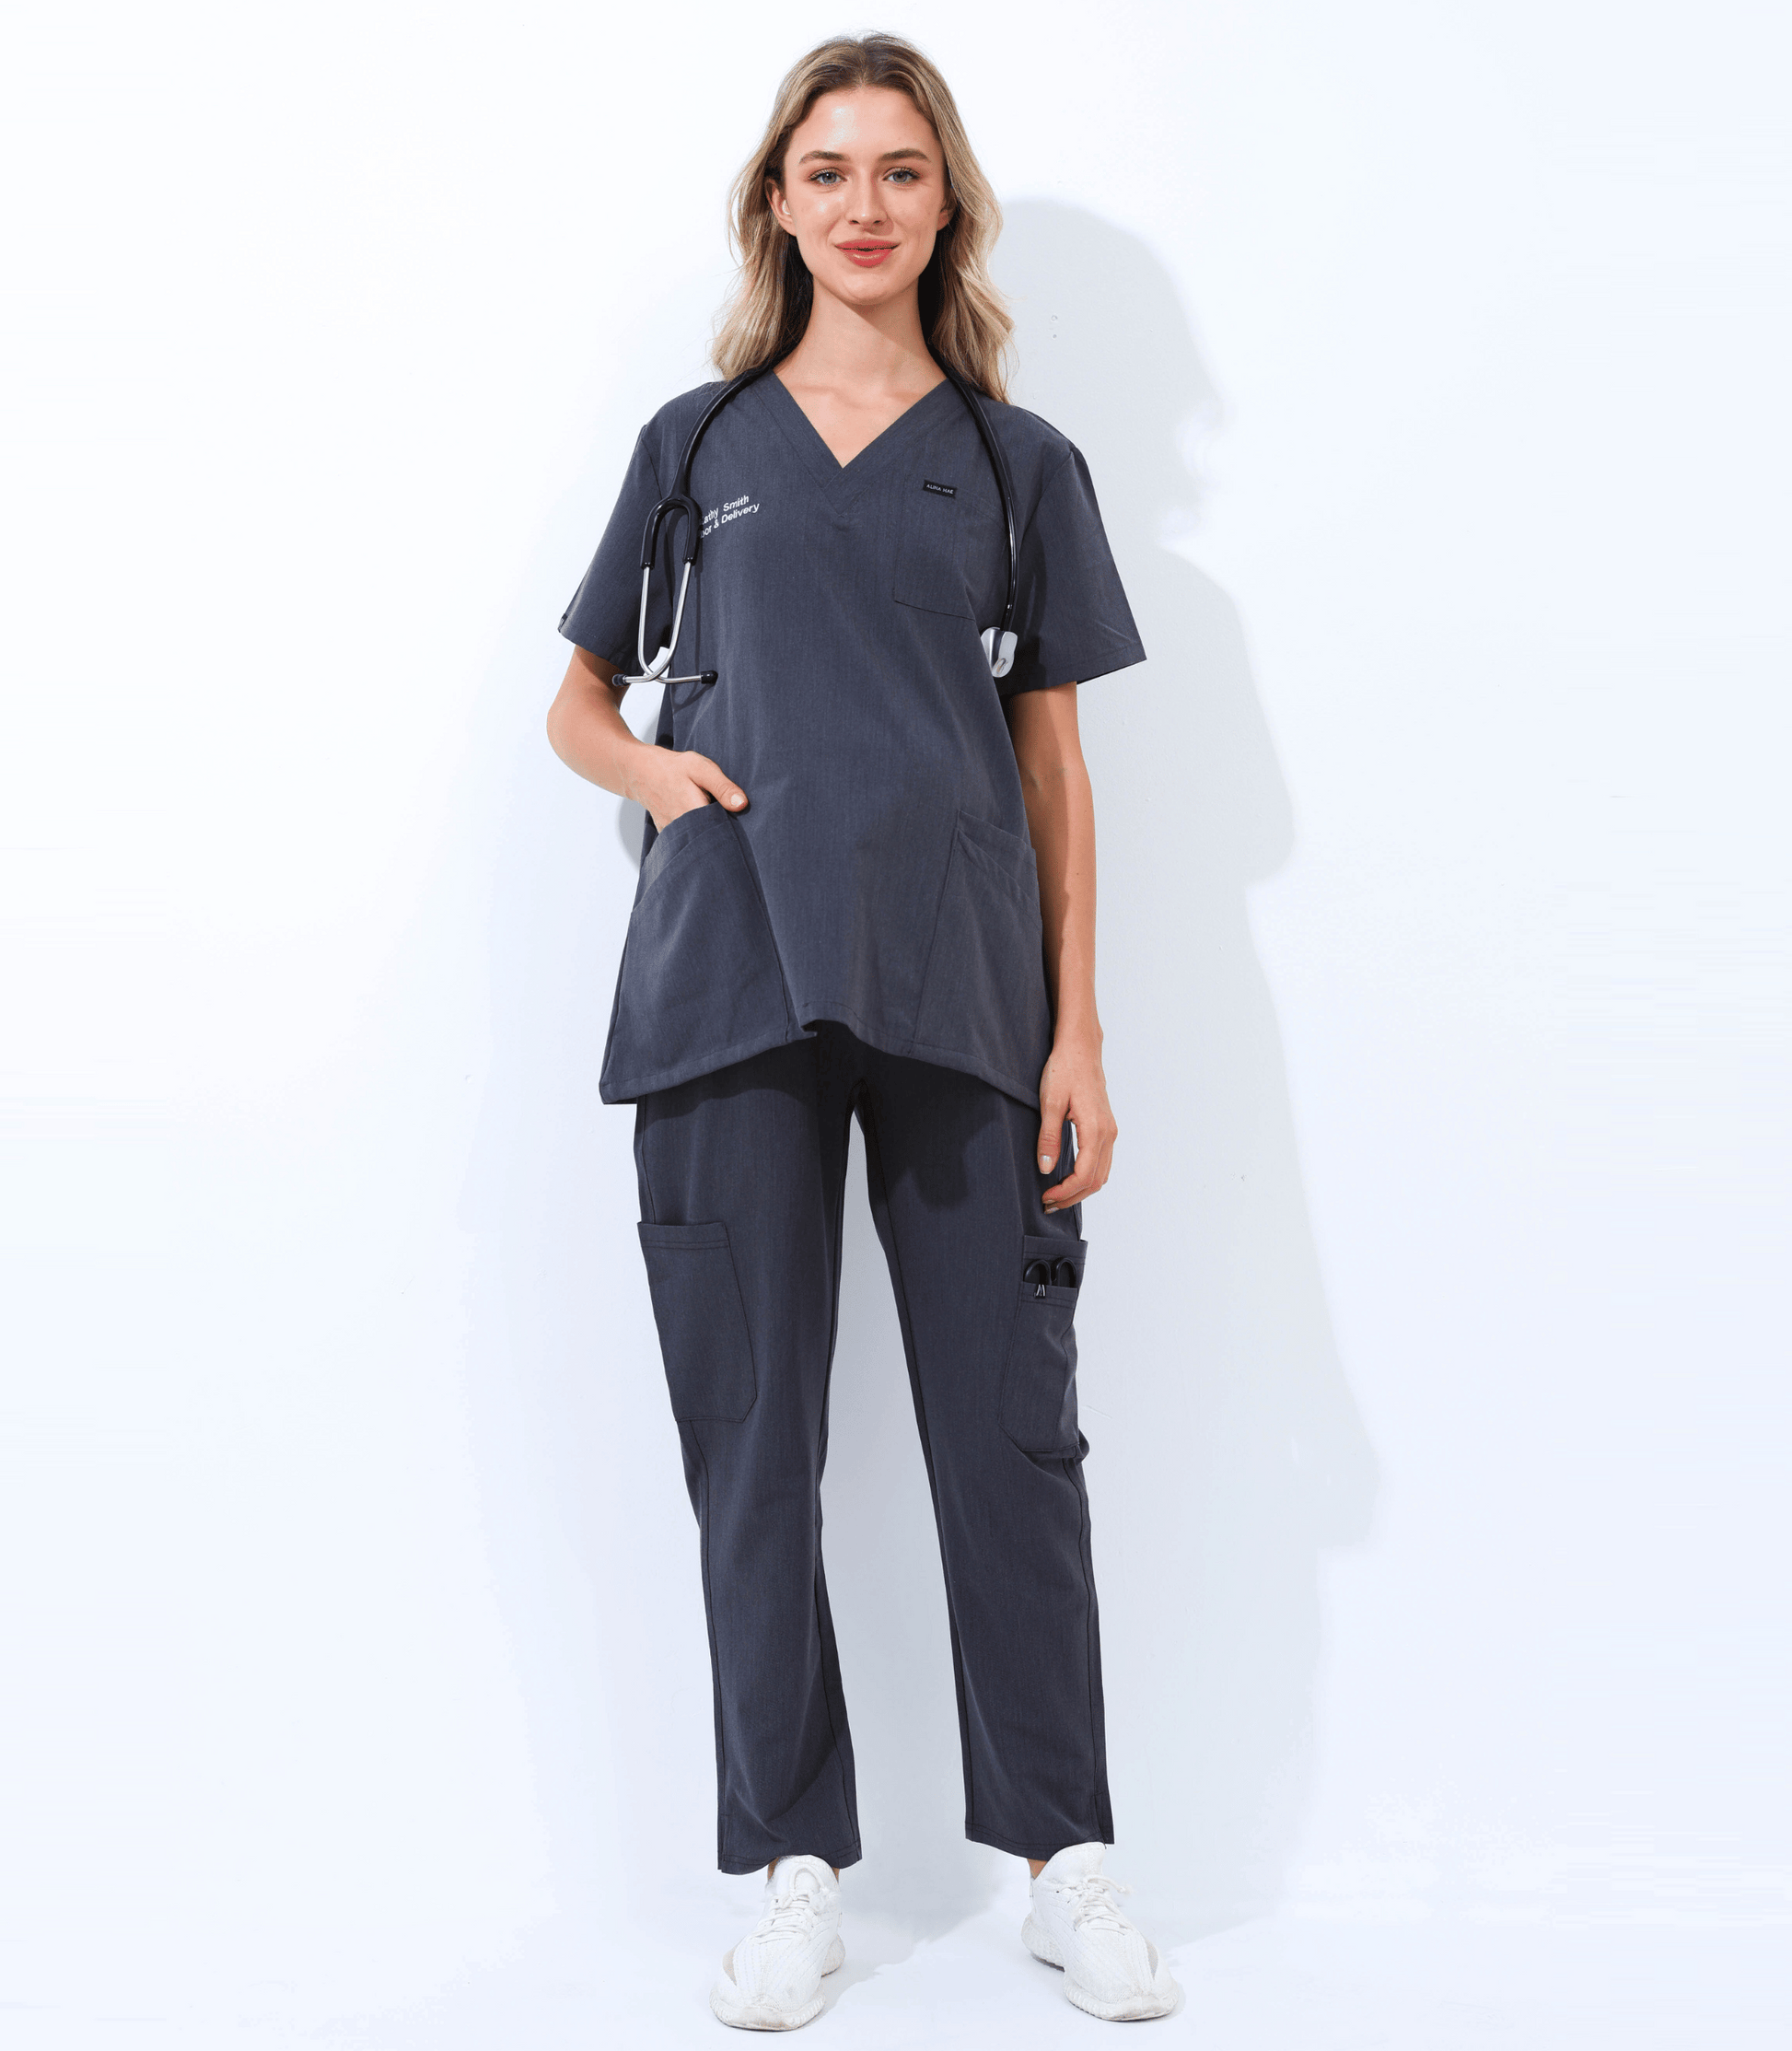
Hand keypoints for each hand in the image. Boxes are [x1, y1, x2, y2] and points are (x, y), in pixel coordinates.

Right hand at [629, 745, 747, 832]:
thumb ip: (722, 787)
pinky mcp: (667, 834)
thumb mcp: (701, 769)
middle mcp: (682, 828)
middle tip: (725, 819)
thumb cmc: (673, 768)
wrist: (641, 772)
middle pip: (710, 841)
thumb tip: (742, 804)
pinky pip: (685, 840)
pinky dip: (695, 835)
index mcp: (693, 812)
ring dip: (708, 835)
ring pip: (697, 842)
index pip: (721, 833)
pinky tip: (699, 823)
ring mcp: (672, 833)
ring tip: (712, 821)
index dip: (733, 831)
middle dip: (722, 834)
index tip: (739, 824)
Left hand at [1037, 1031, 1116, 1211]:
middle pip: (1096, 1180)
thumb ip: (1048, 1137)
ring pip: (1102, 1173)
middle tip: (1048, 1204)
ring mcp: (1110, 1130)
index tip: (1045, 1197)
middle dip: (1072, 1197)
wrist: (1080, 1048)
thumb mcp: (1049, 1103)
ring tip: (1056, 1196)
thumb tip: (1046, 1169)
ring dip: (1081, 1189)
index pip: (1084, 1175)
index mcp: (1096, 1130)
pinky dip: (1088, 1177)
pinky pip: (1102, 1161)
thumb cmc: (1064, 1070)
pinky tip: (1069, 1178)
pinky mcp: (1106, 1127)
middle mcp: (1108, 1133)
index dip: (1065, 1192)